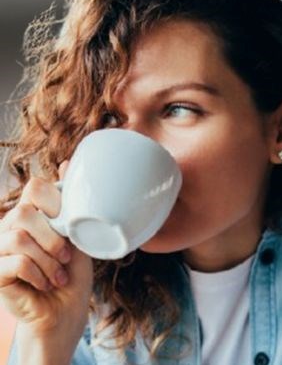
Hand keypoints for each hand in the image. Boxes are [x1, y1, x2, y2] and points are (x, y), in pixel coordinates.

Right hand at [0, 161, 92, 338]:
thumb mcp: (78, 235)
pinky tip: (46, 283)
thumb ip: (71, 205)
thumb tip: (66, 163)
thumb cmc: (73, 273)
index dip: (55, 202)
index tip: (69, 225)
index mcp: (32, 214)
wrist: (66, 311)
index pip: (35, 187)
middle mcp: (10, 227)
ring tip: (58, 274)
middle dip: (53, 237)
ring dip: (47, 259)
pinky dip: (38, 273)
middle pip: (24, 213)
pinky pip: (15, 262)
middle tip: (66, 257)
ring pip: (19, 238)